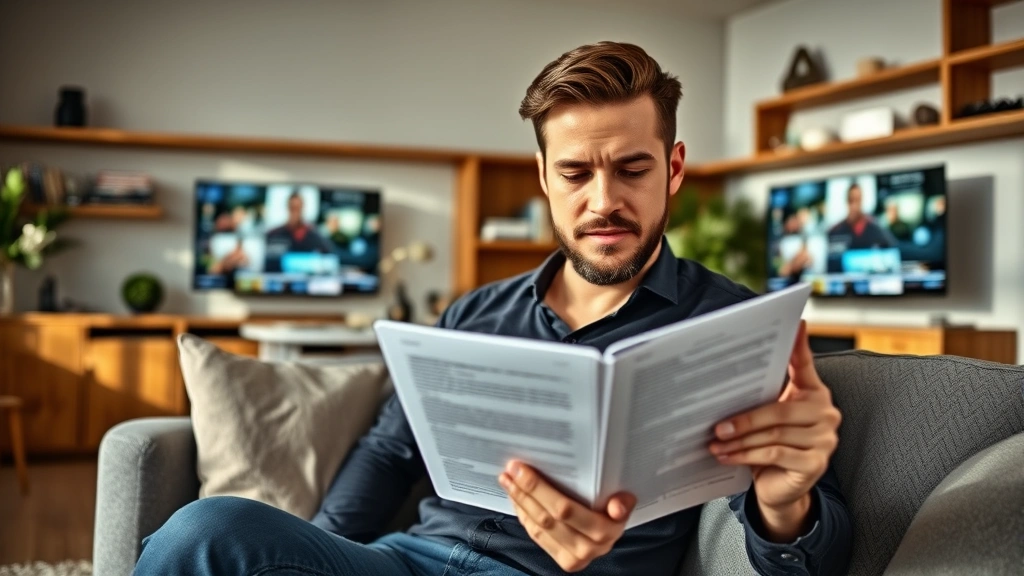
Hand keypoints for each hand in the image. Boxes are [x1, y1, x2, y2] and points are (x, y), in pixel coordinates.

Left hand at [498, 461, 635, 571]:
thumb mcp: (623, 501)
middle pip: (547, 517)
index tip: (523, 469)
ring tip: (508, 480)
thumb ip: (622, 503)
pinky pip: (537, 536)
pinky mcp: (565, 561)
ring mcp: (575, 557)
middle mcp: (590, 547)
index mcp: (606, 530)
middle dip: (525, 491)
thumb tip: (619, 505)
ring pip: (539, 527)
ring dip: (520, 501)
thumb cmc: (614, 510)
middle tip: (511, 470)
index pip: (565, 509)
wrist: (615, 534)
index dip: (539, 489)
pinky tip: (518, 498)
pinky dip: (524, 514)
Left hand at [709, 320, 840, 540]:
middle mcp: (825, 413)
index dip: (800, 345)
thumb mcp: (766, 418)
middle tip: (716, 425)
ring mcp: (825, 439)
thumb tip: (728, 376)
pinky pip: (775, 454)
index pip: (805, 365)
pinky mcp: (817, 463)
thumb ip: (759, 396)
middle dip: (744, 418)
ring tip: (714, 442)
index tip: (797, 322)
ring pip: (774, 434)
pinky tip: (726, 456)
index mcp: (813, 393)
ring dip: (739, 440)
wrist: (780, 488)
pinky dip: (746, 455)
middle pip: (780, 410)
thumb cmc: (770, 447)